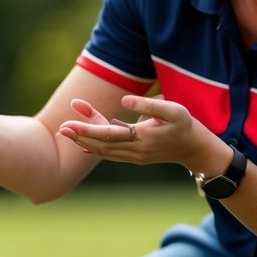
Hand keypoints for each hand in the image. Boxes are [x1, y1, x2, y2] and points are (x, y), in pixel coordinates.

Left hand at [57, 94, 201, 167]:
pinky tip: (83, 145)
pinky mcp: (135, 156)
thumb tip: (124, 100)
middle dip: (80, 136)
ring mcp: (134, 156)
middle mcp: (134, 151)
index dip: (87, 129)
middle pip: (101, 145)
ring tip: (67, 131)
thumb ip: (149, 105)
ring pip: (104, 150)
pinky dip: (96, 148)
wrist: (195, 149)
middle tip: (61, 127)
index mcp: (142, 138)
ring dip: (85, 141)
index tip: (69, 123)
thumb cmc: (185, 126)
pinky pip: (111, 153)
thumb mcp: (173, 110)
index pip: (108, 135)